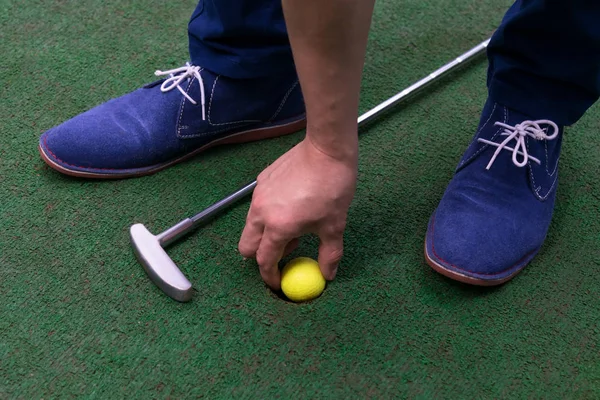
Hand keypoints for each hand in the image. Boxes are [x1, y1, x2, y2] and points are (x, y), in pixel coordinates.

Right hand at [238, 137, 357, 289]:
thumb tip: (327, 275)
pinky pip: (258, 206)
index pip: (264, 261)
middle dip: (259, 257)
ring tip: (293, 228)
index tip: (278, 283)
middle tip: (283, 255)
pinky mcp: (261, 180)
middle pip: (246, 246)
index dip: (270, 277)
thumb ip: (329, 255)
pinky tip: (291, 206)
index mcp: (278, 227)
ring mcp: (258, 194)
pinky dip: (268, 215)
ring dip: (265, 235)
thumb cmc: (332, 188)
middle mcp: (261, 212)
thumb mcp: (334, 226)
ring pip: (250, 225)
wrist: (326, 149)